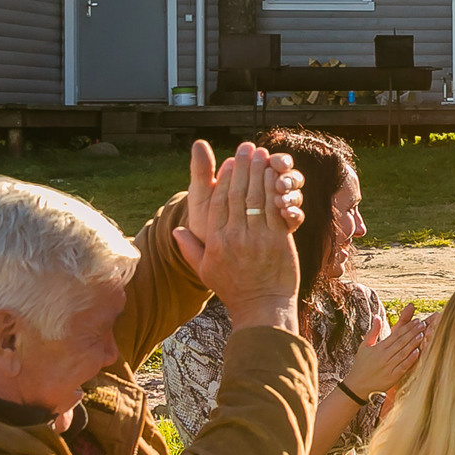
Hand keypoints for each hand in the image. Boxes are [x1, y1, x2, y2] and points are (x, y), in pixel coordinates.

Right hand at [178, 139, 302, 280]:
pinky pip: (275, 209)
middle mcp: (234, 236)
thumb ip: (190, 248)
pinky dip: (275, 190)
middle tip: (247, 147)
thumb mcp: (205, 270)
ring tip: (263, 154)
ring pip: (257, 198)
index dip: (224, 179)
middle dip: (243, 167)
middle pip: (238, 194)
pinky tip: (277, 176)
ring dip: (260, 172)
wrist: (262, 306)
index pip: (218, 202)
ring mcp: (257, 237)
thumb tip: (175, 231)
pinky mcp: (278, 239)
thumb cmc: (233, 289)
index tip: (229, 161)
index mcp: (216, 240)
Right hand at [342, 303, 432, 398]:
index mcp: (378, 348)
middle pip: (401, 342)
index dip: (407, 327)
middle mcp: (383, 357)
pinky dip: (410, 359)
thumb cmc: (361, 365)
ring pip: (403, 353)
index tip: (417, 321)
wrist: (356, 387)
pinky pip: (403, 367)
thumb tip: (377, 317)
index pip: (395, 335)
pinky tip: (418, 352)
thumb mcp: (364, 347)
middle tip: (423, 324)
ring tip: (422, 334)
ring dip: (413, 343)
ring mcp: (388, 367)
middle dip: (413, 332)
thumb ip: (372, 332)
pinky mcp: (392, 378)